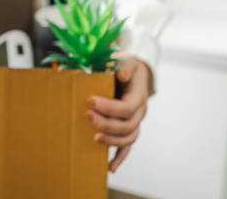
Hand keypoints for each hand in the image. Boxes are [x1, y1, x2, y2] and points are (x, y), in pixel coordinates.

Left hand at [84, 51, 150, 172]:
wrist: (134, 71)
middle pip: (127, 125)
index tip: (90, 101)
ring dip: (112, 141)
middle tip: (86, 117)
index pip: (127, 107)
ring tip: (95, 139)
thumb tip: (119, 74)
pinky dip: (119, 158)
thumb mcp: (125, 58)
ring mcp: (135, 122)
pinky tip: (109, 168)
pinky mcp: (128, 128)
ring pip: (128, 138)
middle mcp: (140, 112)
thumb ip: (122, 63)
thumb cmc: (127, 65)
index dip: (109, 107)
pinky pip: (127, 147)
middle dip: (106, 123)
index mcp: (139, 95)